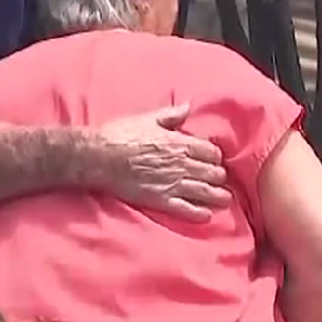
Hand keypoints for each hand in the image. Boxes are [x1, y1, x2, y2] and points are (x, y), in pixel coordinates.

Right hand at [96, 104, 230, 222]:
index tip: (211, 160)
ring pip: (207, 192)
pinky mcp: (162, 200)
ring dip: (219, 196)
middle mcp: (182, 164)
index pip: (212, 152)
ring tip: (223, 199)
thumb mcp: (146, 118)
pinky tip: (206, 214)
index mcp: (179, 143)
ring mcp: (173, 184)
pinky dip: (201, 214)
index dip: (214, 157)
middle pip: (214, 173)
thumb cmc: (119, 135)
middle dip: (218, 176)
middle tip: (217, 179)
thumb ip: (170, 115)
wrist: (98, 156)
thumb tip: (188, 107)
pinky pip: (188, 210)